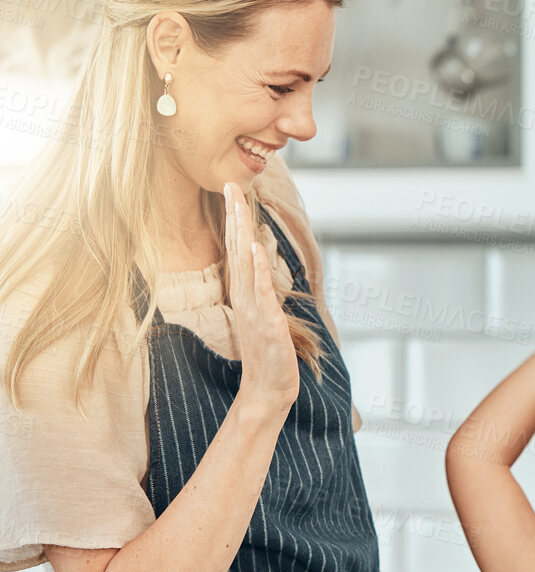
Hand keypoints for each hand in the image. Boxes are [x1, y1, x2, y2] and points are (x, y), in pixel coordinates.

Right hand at [223, 182, 298, 418]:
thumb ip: (260, 291)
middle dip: (233, 216)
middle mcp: (244, 295)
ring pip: (245, 263)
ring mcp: (254, 307)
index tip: (231, 190)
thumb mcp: (263, 314)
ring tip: (238, 204)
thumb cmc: (268, 352)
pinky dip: (259, 269)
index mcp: (244, 291)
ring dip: (242, 233)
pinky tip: (257, 248)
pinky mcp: (267, 322)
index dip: (234, 220)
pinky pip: (261, 291)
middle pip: (237, 248)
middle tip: (228, 184)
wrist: (269, 387)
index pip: (237, 248)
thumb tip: (261, 268)